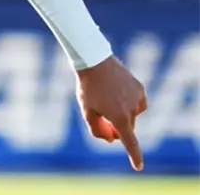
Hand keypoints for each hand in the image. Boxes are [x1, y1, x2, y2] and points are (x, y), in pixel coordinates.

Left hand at [77, 55, 148, 170]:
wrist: (94, 61)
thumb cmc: (88, 87)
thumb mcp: (87, 110)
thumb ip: (97, 128)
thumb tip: (110, 139)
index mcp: (119, 117)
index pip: (129, 142)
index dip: (134, 156)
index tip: (138, 166)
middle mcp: (132, 109)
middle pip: (126, 128)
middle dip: (116, 127)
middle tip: (101, 116)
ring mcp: (137, 98)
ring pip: (132, 115)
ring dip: (122, 113)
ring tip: (106, 98)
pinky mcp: (139, 88)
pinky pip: (136, 102)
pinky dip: (128, 103)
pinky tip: (116, 93)